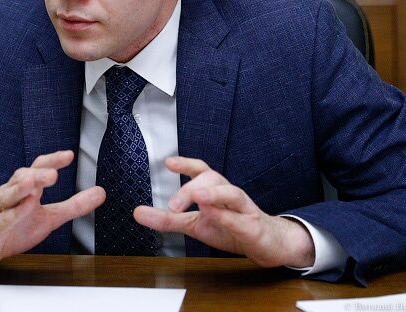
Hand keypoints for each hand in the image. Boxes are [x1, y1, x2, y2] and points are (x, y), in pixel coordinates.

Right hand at [0, 150, 104, 266]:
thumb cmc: (16, 227)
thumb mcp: (50, 217)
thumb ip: (74, 205)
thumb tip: (100, 192)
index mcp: (27, 188)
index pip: (39, 168)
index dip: (52, 160)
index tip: (69, 155)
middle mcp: (12, 193)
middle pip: (23, 177)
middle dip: (38, 173)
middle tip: (53, 174)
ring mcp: (0, 209)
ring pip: (9, 194)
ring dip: (22, 187)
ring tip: (34, 183)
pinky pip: (2, 218)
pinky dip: (13, 212)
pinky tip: (24, 206)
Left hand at [133, 156, 314, 267]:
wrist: (268, 244)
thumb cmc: (231, 229)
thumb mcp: (195, 225)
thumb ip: (167, 218)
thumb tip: (138, 212)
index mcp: (215, 190)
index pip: (200, 170)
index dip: (186, 163)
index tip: (168, 162)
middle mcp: (229, 194)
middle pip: (212, 179)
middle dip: (191, 188)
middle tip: (173, 205)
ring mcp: (243, 209)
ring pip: (231, 193)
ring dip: (213, 193)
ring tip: (198, 197)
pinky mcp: (254, 226)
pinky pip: (241, 218)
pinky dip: (227, 216)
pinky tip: (215, 215)